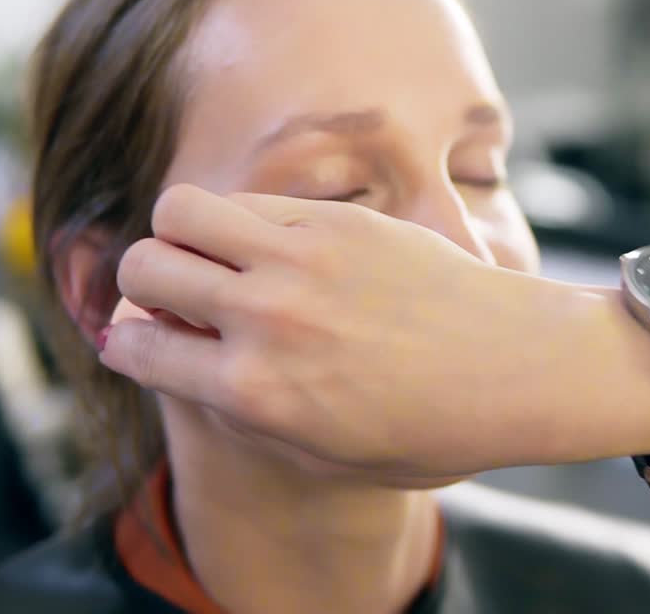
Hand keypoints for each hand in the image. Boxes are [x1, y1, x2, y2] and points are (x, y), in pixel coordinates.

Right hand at [99, 185, 649, 478]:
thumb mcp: (326, 453)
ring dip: (180, 232)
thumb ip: (244, 413)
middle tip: (178, 294)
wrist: (519, 370)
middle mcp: (264, 317)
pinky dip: (242, 216)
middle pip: (140, 266)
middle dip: (142, 283)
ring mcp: (300, 258)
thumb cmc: (432, 429)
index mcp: (254, 392)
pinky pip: (250, 196)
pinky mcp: (337, 219)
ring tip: (213, 254)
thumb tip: (180, 364)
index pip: (135, 346)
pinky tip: (274, 241)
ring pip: (178, 209)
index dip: (130, 343)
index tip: (143, 338)